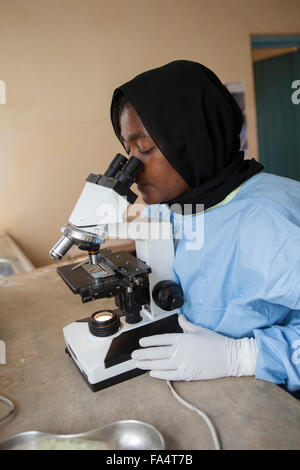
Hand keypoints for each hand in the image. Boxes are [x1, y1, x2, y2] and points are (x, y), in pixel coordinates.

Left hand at [131, 315, 256, 380]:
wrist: (230, 356)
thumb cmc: (216, 342)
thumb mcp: (200, 330)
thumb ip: (187, 325)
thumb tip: (180, 317)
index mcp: (183, 338)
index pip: (161, 339)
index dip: (149, 341)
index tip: (141, 342)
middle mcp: (180, 350)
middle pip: (157, 352)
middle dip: (143, 353)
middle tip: (133, 355)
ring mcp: (183, 363)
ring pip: (160, 364)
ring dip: (147, 364)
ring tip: (137, 364)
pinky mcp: (188, 374)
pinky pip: (170, 374)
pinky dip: (159, 374)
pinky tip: (151, 373)